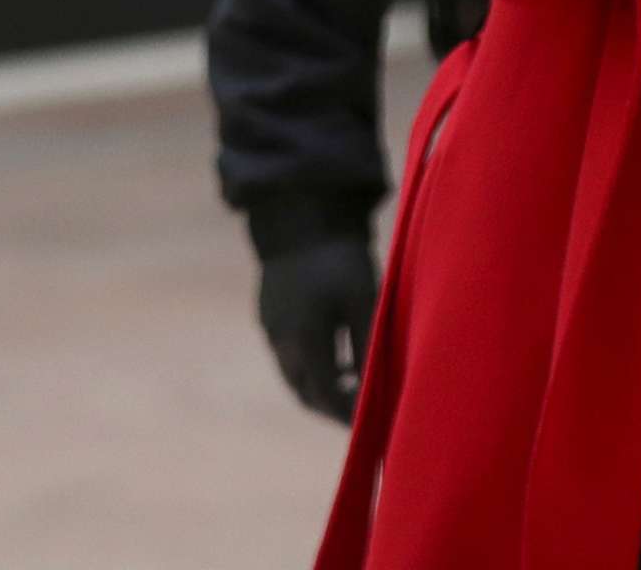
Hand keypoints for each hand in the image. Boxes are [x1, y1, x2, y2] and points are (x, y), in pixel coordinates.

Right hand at [257, 238, 378, 424]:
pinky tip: (333, 355)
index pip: (325, 396)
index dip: (346, 414)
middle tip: (358, 413)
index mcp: (306, 341)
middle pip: (305, 391)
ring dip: (318, 386)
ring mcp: (271, 327)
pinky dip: (309, 364)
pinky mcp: (268, 313)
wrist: (302, 217)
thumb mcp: (364, 301)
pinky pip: (287, 352)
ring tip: (348, 385)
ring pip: (293, 373)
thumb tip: (372, 386)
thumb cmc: (342, 260)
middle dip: (331, 406)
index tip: (368, 423)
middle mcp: (282, 341)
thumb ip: (366, 346)